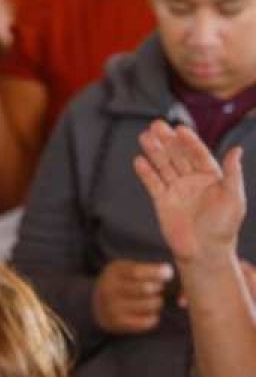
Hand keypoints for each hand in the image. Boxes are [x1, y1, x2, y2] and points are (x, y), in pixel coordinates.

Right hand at [92, 258, 174, 334]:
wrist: (97, 305)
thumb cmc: (122, 283)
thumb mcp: (127, 270)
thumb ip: (149, 271)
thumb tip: (170, 275)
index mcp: (112, 272)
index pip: (136, 271)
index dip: (155, 272)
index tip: (169, 273)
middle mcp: (109, 289)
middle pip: (145, 288)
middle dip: (159, 288)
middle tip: (158, 288)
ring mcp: (112, 307)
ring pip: (148, 305)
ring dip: (157, 302)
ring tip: (155, 301)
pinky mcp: (117, 323)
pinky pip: (146, 321)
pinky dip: (153, 317)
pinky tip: (149, 313)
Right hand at [135, 121, 246, 264]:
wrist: (205, 252)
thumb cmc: (224, 226)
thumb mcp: (234, 198)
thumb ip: (233, 173)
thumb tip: (237, 149)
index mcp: (211, 177)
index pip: (198, 154)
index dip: (190, 141)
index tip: (180, 129)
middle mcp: (192, 181)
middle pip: (177, 156)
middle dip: (167, 141)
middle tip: (157, 125)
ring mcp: (176, 190)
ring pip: (163, 166)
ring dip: (154, 151)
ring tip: (145, 136)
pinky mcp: (162, 202)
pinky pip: (152, 184)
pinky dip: (145, 173)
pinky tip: (139, 160)